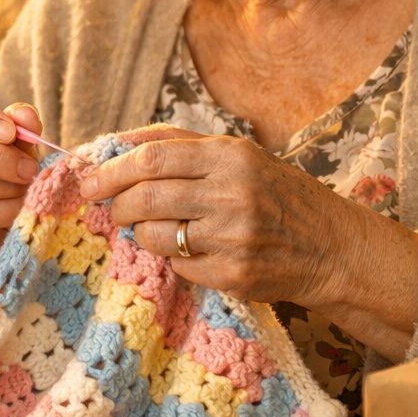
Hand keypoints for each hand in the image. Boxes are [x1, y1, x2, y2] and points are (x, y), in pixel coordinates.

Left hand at [76, 126, 368, 311]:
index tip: (87, 182)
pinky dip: (175, 259)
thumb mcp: (238, 154)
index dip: (110, 171)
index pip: (150, 159)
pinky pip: (178, 267)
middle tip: (113, 210)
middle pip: (145, 198)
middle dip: (118, 206)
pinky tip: (196, 250)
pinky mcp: (234, 275)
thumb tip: (118, 141)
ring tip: (157, 228)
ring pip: (154, 235)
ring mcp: (233, 237)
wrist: (331, 247)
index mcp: (229, 156)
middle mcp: (232, 193)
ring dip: (143, 233)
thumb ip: (179, 142)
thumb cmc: (275, 193)